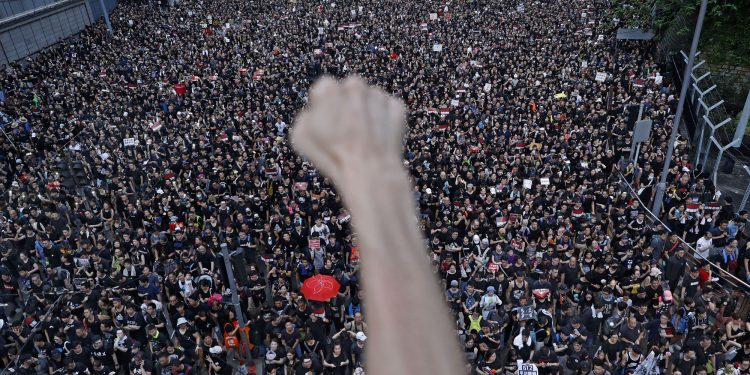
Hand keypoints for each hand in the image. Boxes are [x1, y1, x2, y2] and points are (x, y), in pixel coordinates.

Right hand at [291, 76, 405, 183]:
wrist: (368, 170)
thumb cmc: (332, 155)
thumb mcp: (301, 136)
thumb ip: (305, 116)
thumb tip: (313, 112)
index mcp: (329, 89)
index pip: (325, 87)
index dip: (324, 104)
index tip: (326, 118)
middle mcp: (355, 86)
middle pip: (350, 88)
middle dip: (348, 102)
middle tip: (347, 126)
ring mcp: (378, 96)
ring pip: (371, 97)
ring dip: (367, 110)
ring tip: (364, 134)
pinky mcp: (397, 107)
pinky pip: (389, 108)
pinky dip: (385, 118)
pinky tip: (378, 136)